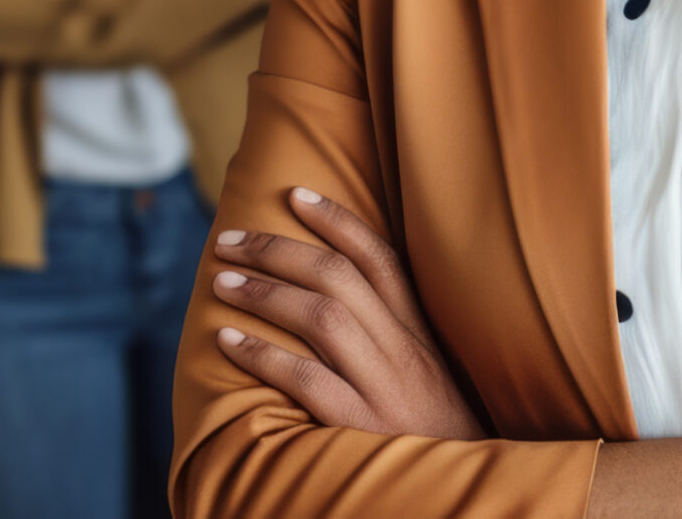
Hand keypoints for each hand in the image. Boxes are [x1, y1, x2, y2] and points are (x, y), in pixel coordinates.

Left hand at [211, 188, 485, 440]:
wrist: (459, 486)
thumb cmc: (433, 431)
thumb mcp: (426, 373)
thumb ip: (391, 336)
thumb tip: (332, 298)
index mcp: (420, 331)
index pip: (380, 258)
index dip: (337, 221)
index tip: (295, 194)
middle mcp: (404, 349)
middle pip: (339, 278)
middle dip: (279, 249)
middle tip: (230, 240)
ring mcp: (385, 386)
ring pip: (322, 318)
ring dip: (264, 293)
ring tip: (221, 282)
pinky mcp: (362, 426)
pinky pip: (307, 380)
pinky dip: (263, 356)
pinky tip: (229, 342)